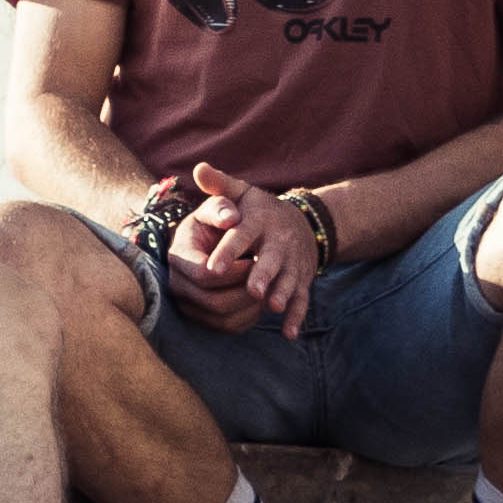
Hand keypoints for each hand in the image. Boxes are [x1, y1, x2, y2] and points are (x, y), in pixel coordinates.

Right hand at [154, 176, 271, 330]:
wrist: (217, 240)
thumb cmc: (219, 221)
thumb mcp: (218, 206)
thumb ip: (222, 206)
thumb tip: (231, 218)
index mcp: (178, 255)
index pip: (203, 273)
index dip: (232, 271)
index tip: (255, 260)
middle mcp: (177, 284)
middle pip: (213, 301)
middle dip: (244, 291)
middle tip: (266, 279)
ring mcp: (188, 304)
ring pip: (222, 318)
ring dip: (249, 306)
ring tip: (267, 289)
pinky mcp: (203, 318)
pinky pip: (229, 327)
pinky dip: (250, 317)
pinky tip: (262, 300)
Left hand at [183, 161, 318, 337]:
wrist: (303, 222)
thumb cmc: (259, 209)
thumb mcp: (242, 192)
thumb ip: (220, 185)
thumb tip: (199, 169)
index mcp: (259, 221)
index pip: (242, 234)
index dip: (229, 250)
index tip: (214, 266)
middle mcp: (279, 241)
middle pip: (270, 259)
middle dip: (262, 275)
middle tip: (251, 290)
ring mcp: (293, 262)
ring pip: (289, 279)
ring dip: (282, 293)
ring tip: (271, 307)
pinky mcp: (302, 278)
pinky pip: (302, 298)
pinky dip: (297, 315)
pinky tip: (289, 333)